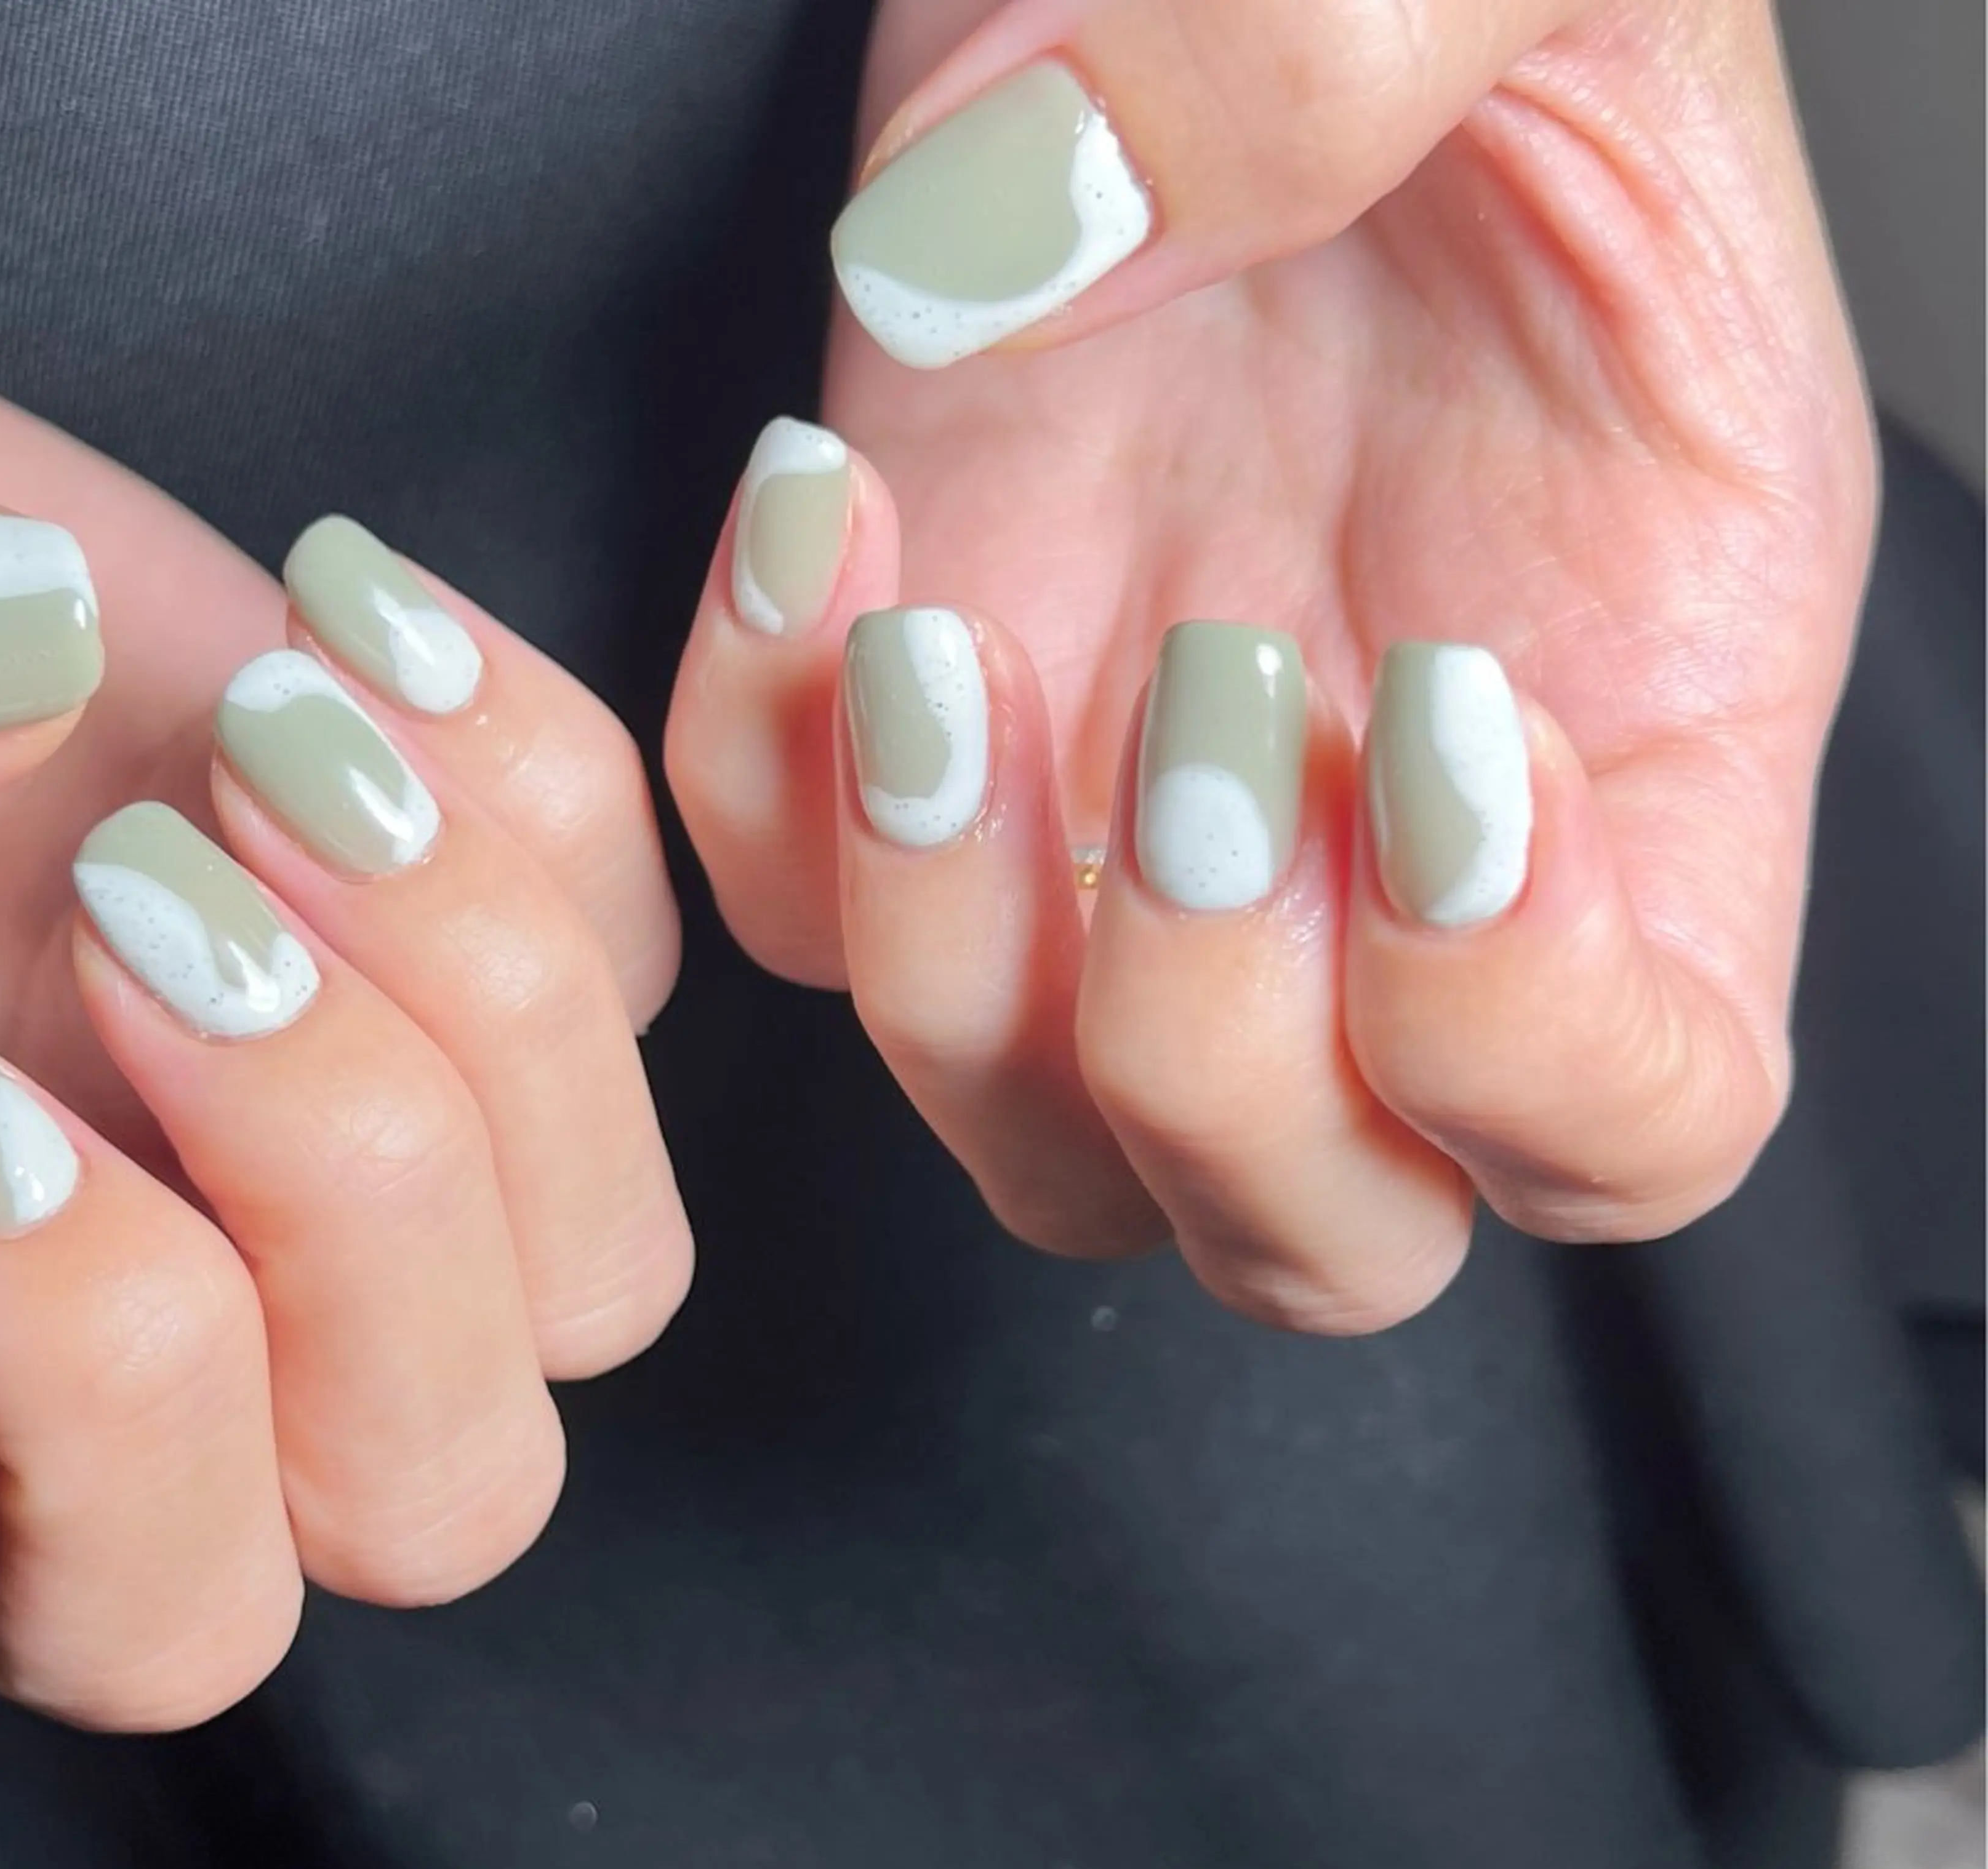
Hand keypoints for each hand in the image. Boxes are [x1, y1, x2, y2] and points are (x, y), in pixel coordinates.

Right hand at [0, 329, 689, 1727]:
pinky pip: (639, 946)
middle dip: (348, 1179)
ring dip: (487, 988)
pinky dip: (540, 778)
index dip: (102, 1384)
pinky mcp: (450, 932)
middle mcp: (182, 1325)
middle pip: (437, 1485)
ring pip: (606, 1265)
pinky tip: (333, 612)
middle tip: (133, 889)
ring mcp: (344, 1139)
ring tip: (263, 728)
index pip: (136, 1607)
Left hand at [666, 0, 1871, 1332]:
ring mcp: (1110, 834)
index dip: (1533, 1041)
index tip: (1443, 743)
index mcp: (1633, 730)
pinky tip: (816, 513)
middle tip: (1197, 715)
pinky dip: (754, 782)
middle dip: (1215, 1060)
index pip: (1636, 1113)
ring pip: (1027, 1140)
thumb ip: (1353, 49)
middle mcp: (1366, 859)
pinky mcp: (897, 751)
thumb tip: (1038, 241)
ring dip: (956, 960)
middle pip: (1311, 1229)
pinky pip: (783, 923)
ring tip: (938, 639)